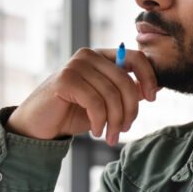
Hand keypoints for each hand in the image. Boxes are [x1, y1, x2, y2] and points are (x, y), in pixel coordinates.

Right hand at [7, 47, 158, 145]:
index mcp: (102, 56)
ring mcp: (76, 65)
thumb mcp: (105, 102)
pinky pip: (95, 102)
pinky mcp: (65, 79)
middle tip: (125, 129)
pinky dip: (100, 121)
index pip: (136, 57)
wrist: (39, 124)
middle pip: (125, 80)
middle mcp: (89, 55)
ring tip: (111, 136)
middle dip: (130, 109)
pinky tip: (97, 131)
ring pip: (111, 94)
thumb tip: (153, 89)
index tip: (152, 99)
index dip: (149, 77)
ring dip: (115, 120)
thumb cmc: (73, 113)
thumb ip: (125, 92)